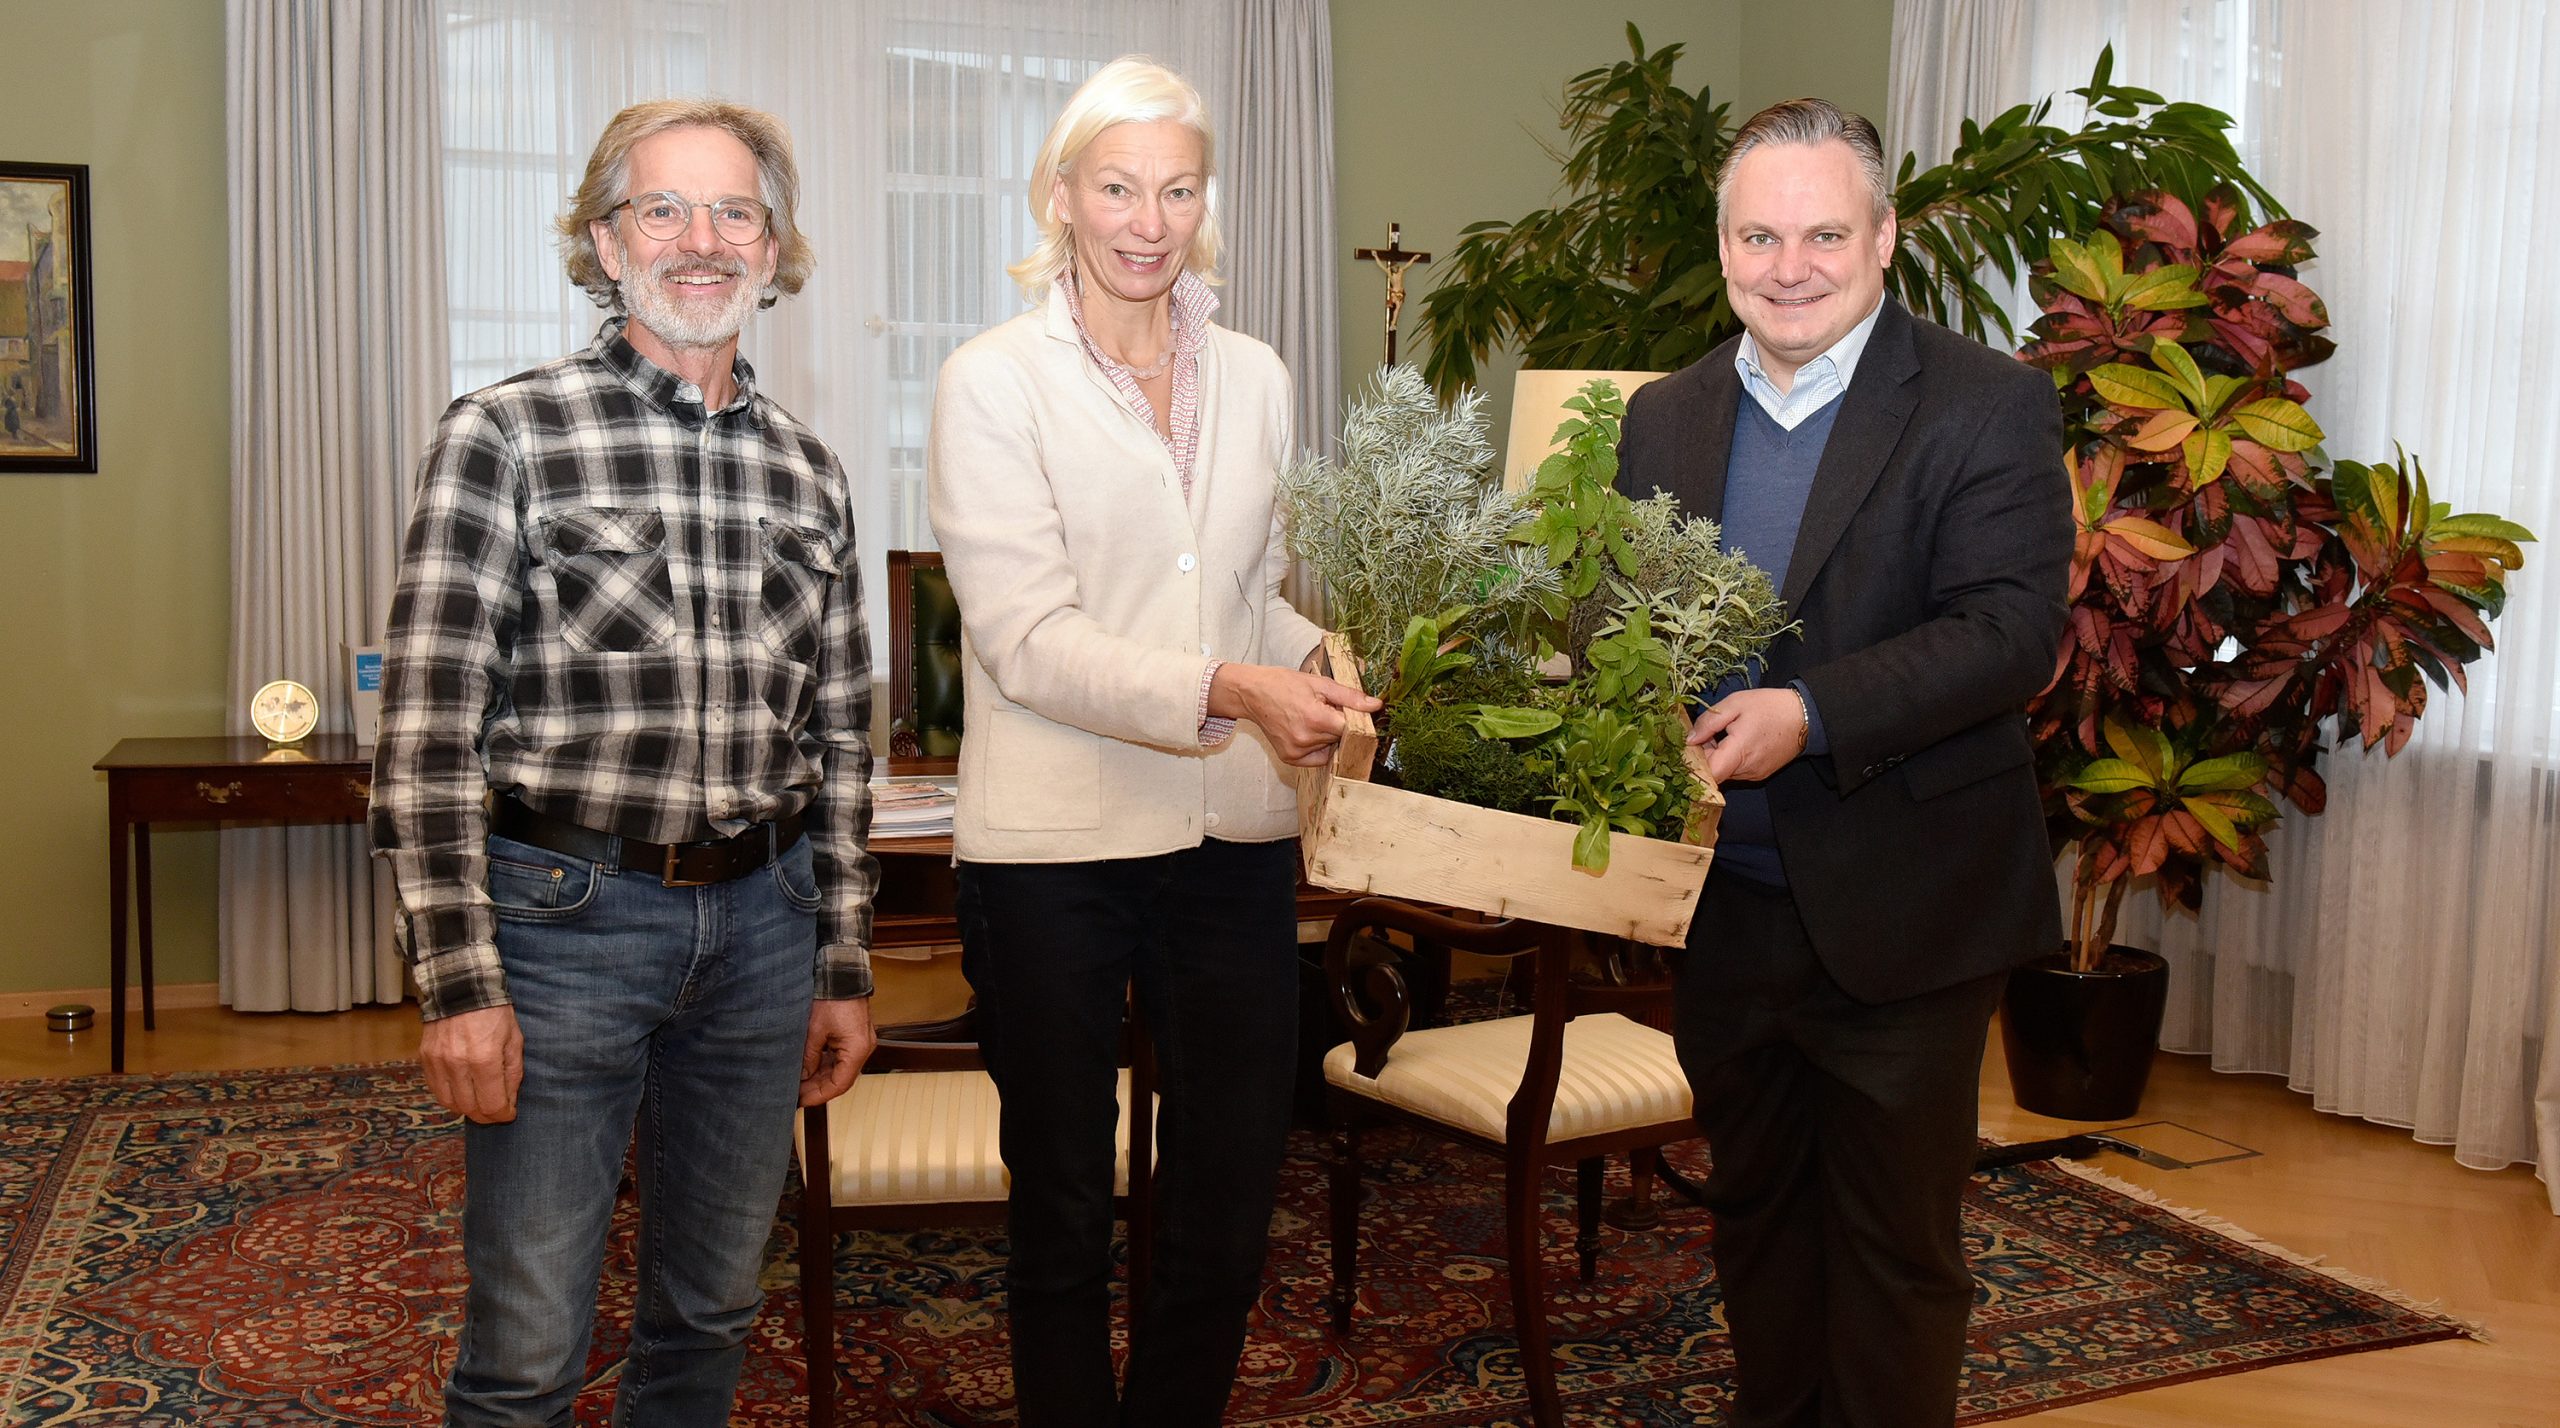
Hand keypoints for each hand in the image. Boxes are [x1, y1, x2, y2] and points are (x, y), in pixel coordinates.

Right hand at [419, 1004, 523, 1123]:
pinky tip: (462, 1093)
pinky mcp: (426, 1058)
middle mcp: (458, 1065)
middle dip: (487, 1116)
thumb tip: (510, 1101)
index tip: (509, 1114)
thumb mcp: (514, 1040)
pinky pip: (436, 1090)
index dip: (503, 1115)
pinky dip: (450, 1097)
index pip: (492, 1104)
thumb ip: (513, 1073)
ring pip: (450, 1104)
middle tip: (496, 1112)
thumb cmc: (495, 1013)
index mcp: (485, 1059)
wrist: (462, 986)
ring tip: (480, 1104)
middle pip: (470, 1109)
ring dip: (467, 1109)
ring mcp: (438, 1062)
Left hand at [800, 996, 876, 1105]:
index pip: (840, 1084)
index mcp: (856, 1049)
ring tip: (799, 1083)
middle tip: (796, 1094)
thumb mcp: (814, 1030)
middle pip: (841, 1078)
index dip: (820, 1096)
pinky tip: (809, 1068)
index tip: (802, 1101)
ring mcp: (860, 1042)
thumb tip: (802, 1076)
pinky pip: (841, 1057)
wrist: (841, 973)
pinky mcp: (854, 1035)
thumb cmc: (831, 997)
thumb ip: (809, 1057)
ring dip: (821, 1077)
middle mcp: (863, 1048)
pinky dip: (825, 1065)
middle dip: (818, 1088)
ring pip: (840, 1068)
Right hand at [1209, 663, 1382, 766]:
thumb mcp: (1320, 683)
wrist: (1252, 693)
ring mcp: (1297, 751)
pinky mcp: (1290, 758)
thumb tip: (1376, 706)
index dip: (1356, 719)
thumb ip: (1350, 697)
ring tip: (1312, 718)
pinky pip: (1317, 757)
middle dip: (1339, 724)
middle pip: (1341, 737)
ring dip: (1328, 735)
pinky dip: (1318, 746)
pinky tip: (1307, 731)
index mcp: (1316, 718)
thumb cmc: (1284, 684)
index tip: (1353, 712)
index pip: (1352, 728)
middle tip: (1324, 709)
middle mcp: (1306, 739)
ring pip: (1330, 747)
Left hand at [1688, 687, 1808, 784]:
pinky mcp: (1760, 774)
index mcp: (1739, 753)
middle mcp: (1746, 770)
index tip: (1691, 745)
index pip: (1708, 774)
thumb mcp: (1736, 703)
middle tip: (1709, 731)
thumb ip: (1709, 722)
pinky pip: (1736, 770)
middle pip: (1713, 772)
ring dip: (1717, 756)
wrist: (1805, 716)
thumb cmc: (1770, 707)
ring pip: (1724, 772)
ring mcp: (1754, 774)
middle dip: (1704, 754)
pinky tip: (1737, 740)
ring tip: (1726, 733)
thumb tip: (1689, 739)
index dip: (1694, 761)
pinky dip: (1730, 758)